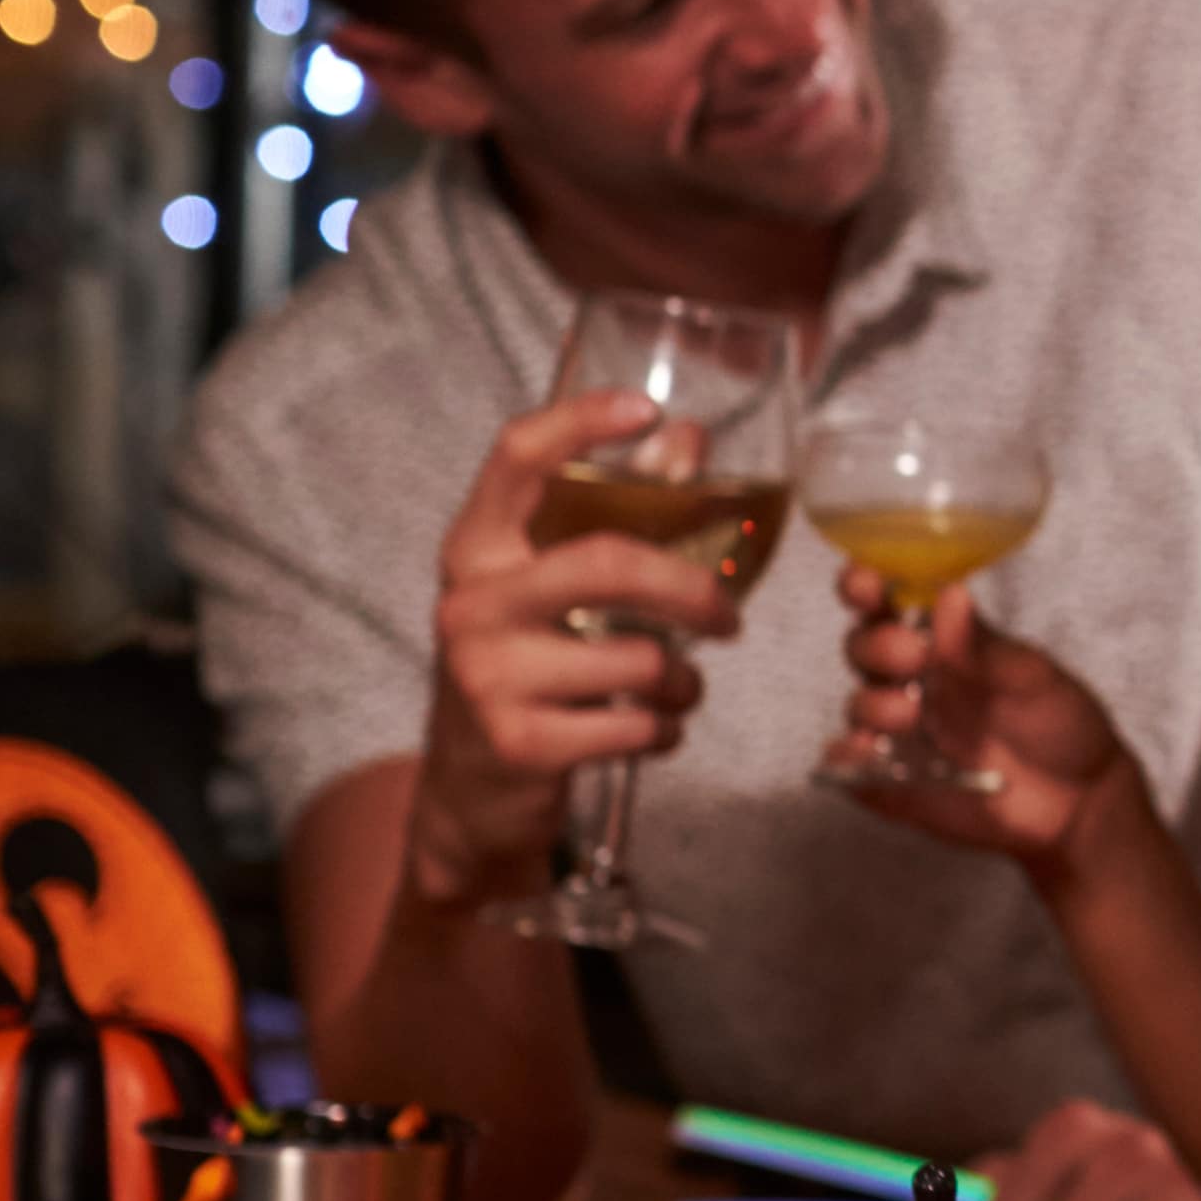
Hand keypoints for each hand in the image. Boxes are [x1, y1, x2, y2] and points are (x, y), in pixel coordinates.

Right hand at [403, 392, 732, 918]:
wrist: (472, 791)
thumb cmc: (529, 667)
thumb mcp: (553, 590)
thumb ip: (616, 517)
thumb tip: (687, 437)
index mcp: (477, 548)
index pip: (516, 459)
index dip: (580, 422)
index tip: (648, 409)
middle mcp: (470, 602)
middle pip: (609, 562)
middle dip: (693, 589)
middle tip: (730, 616)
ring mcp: (485, 674)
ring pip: (640, 658)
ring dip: (685, 681)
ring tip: (676, 689)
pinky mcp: (518, 742)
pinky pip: (637, 724)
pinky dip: (666, 730)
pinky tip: (650, 730)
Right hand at [825, 566, 1133, 864]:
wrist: (1080, 801)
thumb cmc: (1060, 724)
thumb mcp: (1033, 679)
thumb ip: (986, 647)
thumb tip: (950, 594)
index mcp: (943, 642)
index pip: (888, 602)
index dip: (864, 586)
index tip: (864, 582)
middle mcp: (911, 681)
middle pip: (862, 649)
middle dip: (876, 646)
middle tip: (914, 654)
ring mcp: (898, 733)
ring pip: (857, 705)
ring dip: (872, 703)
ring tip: (910, 712)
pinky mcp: (892, 780)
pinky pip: (850, 769)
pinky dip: (848, 759)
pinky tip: (868, 754)